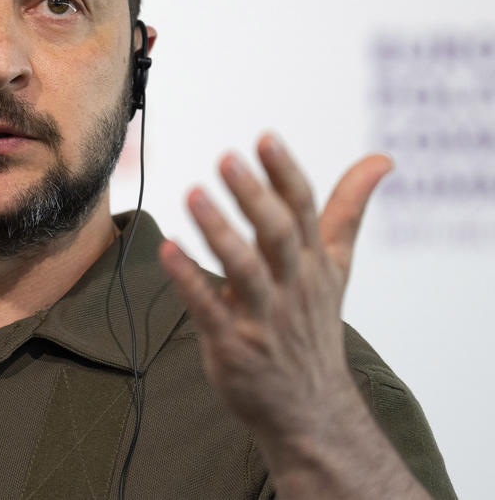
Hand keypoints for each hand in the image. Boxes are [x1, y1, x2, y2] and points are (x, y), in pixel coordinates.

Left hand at [158, 133, 393, 442]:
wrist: (310, 410)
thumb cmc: (314, 324)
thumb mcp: (338, 267)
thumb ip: (348, 210)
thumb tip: (381, 159)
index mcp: (314, 263)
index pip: (304, 210)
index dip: (285, 174)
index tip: (265, 138)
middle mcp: (292, 286)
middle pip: (278, 235)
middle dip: (254, 196)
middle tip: (227, 158)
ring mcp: (263, 317)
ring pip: (244, 269)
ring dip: (219, 231)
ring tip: (193, 194)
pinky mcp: (233, 344)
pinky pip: (208, 308)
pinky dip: (188, 279)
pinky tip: (166, 249)